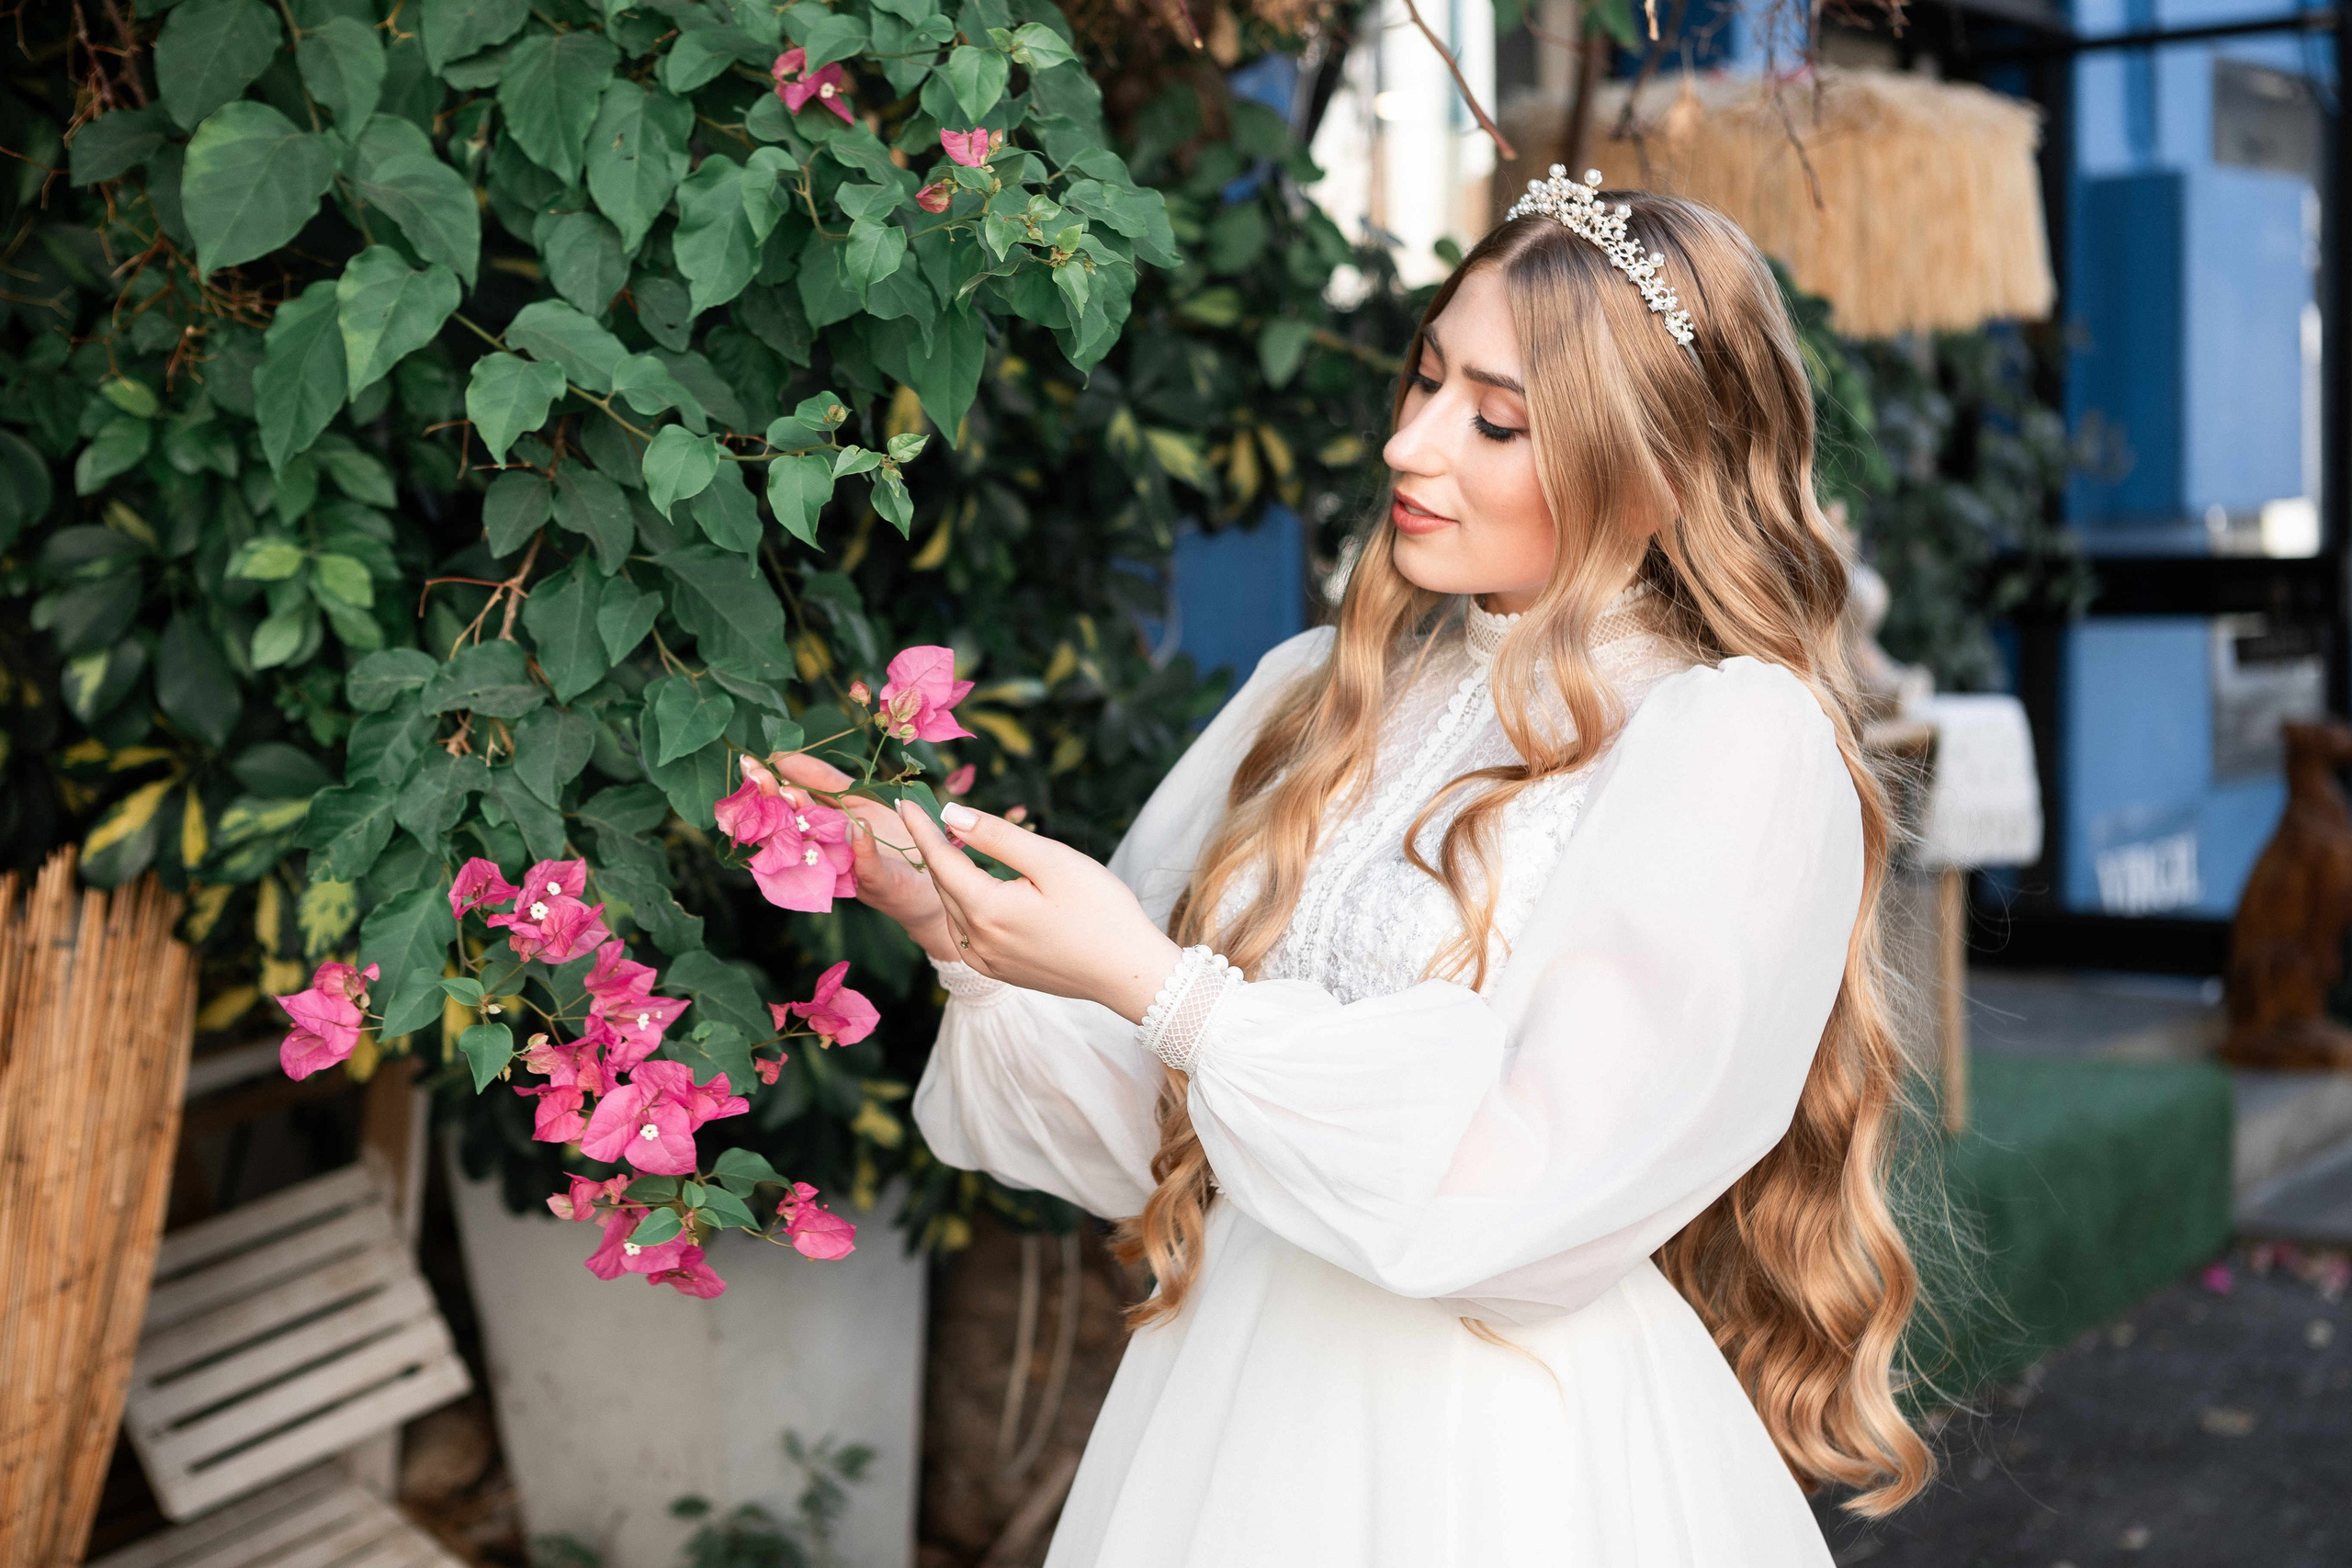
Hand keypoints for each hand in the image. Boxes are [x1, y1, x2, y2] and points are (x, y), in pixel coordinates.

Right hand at [771, 752, 958, 962]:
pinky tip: (858, 825)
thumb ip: (824, 780)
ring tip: (789, 792)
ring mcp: (851, 870)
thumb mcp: (859, 801)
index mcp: (820, 832)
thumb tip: (784, 757)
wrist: (930, 885)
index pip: (787, 807)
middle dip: (773, 800)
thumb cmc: (895, 840)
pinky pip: (867, 867)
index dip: (768, 786)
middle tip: (757, 775)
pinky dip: (863, 846)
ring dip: (804, 820)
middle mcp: (827, 854)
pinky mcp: (880, 883)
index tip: (749, 762)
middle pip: (792, 828)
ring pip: (820, 848)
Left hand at [895, 799, 1182, 1022]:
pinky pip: (967, 935)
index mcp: (987, 909)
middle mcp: (978, 941)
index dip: (921, 829)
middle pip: (945, 885)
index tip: (906, 802)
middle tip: (927, 818)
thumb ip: (997, 837)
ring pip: (954, 911)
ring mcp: (988, 962)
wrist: (1130, 973)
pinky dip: (963, 909)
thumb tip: (951, 816)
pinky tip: (977, 894)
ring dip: (950, 880)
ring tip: (953, 849)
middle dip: (934, 850)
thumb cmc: (1101, 911)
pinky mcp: (1001, 973)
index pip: (940, 861)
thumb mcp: (1052, 861)